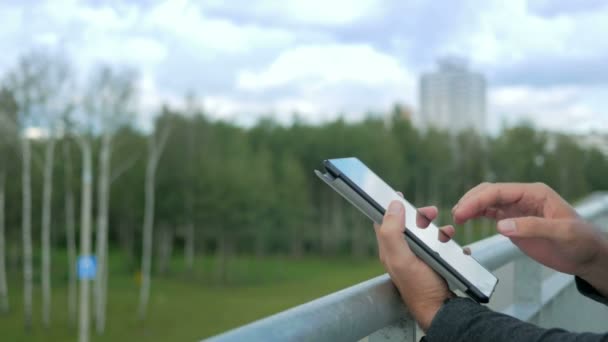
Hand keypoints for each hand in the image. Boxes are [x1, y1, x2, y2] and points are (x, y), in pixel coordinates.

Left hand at [373, 200, 452, 330]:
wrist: (442, 310)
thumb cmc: (420, 289)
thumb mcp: (402, 259)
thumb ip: (393, 232)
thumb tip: (393, 206)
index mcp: (391, 249)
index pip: (384, 222)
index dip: (389, 206)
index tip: (398, 194)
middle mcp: (404, 253)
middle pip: (409, 225)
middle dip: (421, 216)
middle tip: (431, 212)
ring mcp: (420, 259)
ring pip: (429, 235)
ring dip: (441, 230)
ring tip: (449, 233)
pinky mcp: (436, 265)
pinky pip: (445, 249)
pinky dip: (453, 246)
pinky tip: (459, 250)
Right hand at [452, 182, 607, 295]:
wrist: (587, 256)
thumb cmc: (581, 241)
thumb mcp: (561, 233)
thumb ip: (532, 227)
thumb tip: (501, 226)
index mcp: (534, 193)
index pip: (499, 191)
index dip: (478, 200)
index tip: (462, 212)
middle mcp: (523, 198)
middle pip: (489, 193)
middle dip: (470, 201)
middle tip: (456, 216)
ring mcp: (517, 209)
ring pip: (487, 201)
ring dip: (470, 207)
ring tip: (456, 218)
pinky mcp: (514, 222)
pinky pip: (490, 213)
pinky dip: (476, 215)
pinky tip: (466, 219)